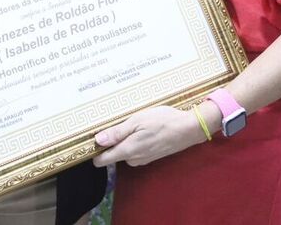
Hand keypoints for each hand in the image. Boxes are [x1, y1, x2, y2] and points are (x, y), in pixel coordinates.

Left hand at [92, 105, 206, 167]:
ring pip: (124, 153)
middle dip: (111, 142)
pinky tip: (142, 130)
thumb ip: (117, 132)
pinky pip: (135, 152)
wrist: (188, 129)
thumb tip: (98, 140)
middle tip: (115, 123)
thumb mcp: (137, 121)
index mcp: (127, 150)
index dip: (95, 151)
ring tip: (130, 123)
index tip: (92, 138)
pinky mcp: (151, 156)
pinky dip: (135, 142)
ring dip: (124, 141)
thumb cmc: (162, 121)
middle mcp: (134, 159)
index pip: (102, 160)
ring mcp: (143, 159)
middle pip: (112, 155)